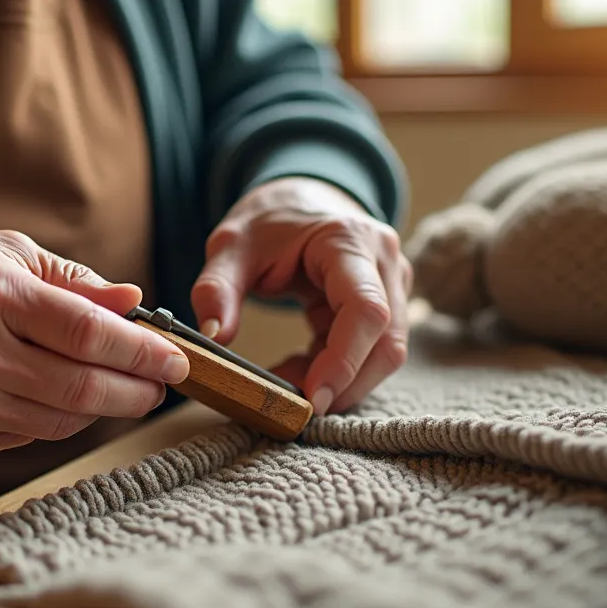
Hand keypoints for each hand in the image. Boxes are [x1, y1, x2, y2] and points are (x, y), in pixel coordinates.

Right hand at [0, 228, 189, 457]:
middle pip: (83, 389)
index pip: (89, 335)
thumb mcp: (2, 252)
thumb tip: (134, 302)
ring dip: (103, 408)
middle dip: (137, 390)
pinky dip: (56, 419)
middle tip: (162, 384)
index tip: (177, 358)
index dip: (143, 351)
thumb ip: (72, 280)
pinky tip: (60, 396)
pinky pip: (27, 436)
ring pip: (61, 422)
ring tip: (120, 388)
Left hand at [191, 177, 411, 415]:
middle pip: (387, 342)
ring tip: (287, 386)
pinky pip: (371, 350)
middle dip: (345, 384)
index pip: (366, 310)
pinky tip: (299, 373)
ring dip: (341, 382)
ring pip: (386, 352)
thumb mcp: (230, 245)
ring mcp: (392, 284)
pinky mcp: (387, 304)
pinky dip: (336, 371)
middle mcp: (384, 262)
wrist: (297, 199)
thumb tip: (214, 337)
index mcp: (349, 241)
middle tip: (294, 408)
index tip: (310, 399)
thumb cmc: (267, 221)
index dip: (344, 361)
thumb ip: (216, 288)